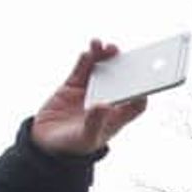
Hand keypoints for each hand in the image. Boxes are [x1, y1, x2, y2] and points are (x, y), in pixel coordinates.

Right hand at [32, 39, 146, 155]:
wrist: (46, 143)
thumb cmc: (72, 145)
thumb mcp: (85, 139)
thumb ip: (94, 123)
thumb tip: (103, 105)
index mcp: (115, 117)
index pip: (136, 103)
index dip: (143, 92)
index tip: (145, 80)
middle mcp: (106, 100)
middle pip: (121, 80)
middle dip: (124, 66)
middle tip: (125, 55)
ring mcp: (90, 91)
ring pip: (101, 70)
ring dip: (103, 57)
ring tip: (104, 46)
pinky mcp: (73, 86)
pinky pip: (81, 70)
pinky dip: (85, 61)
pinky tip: (87, 53)